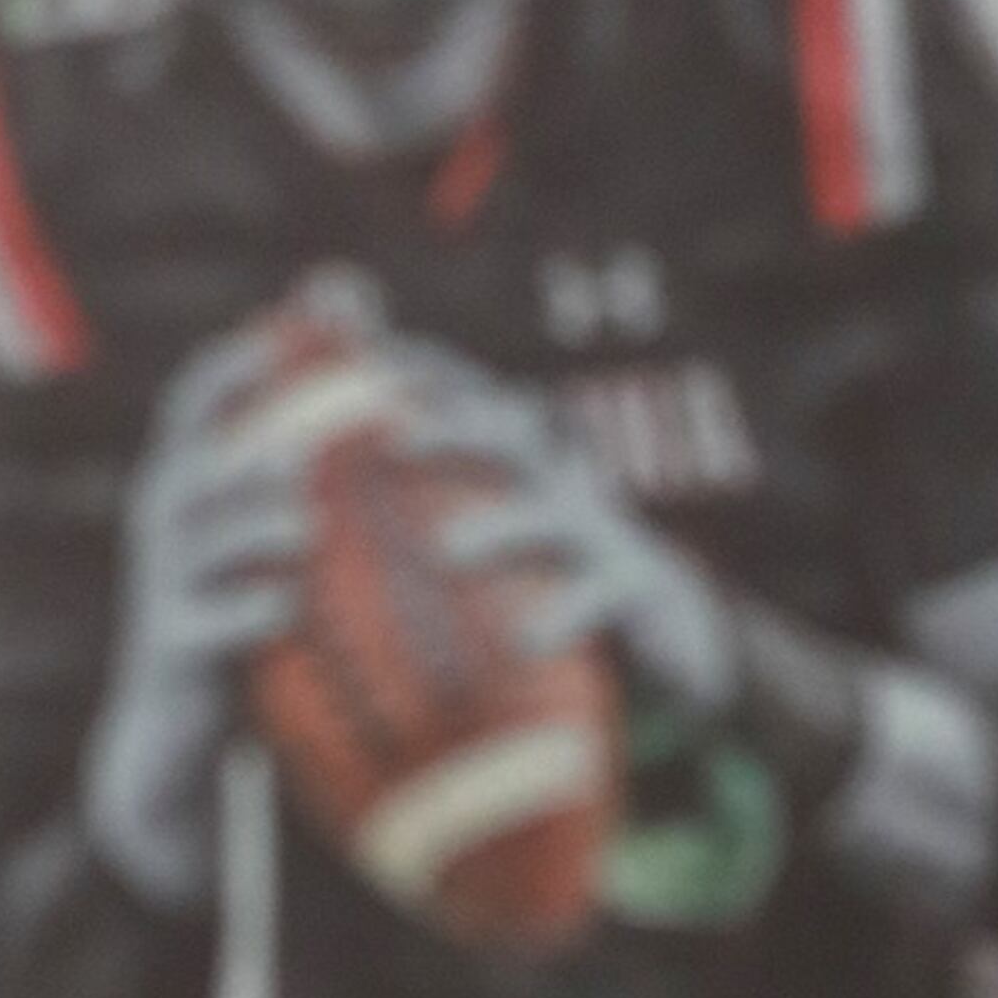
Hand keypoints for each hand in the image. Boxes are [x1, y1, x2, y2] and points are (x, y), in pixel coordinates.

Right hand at [81, 312, 319, 910]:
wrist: (180, 729)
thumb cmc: (249, 605)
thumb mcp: (272, 530)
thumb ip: (310, 449)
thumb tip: (361, 333)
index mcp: (189, 477)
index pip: (195, 397)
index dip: (236, 362)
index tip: (294, 342)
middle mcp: (163, 518)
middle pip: (196, 457)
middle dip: (250, 441)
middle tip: (313, 434)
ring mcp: (159, 582)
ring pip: (196, 534)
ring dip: (252, 524)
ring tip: (306, 526)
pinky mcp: (167, 643)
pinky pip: (204, 620)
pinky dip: (247, 610)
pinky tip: (288, 609)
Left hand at [381, 338, 738, 722]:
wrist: (680, 631)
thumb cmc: (564, 582)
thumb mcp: (510, 540)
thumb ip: (431, 521)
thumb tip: (317, 524)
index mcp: (528, 466)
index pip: (479, 402)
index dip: (435, 371)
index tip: (375, 354)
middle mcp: (566, 486)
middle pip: (513, 438)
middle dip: (458, 430)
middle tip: (396, 443)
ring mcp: (605, 533)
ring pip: (551, 515)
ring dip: (500, 527)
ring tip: (448, 553)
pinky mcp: (640, 586)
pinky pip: (601, 594)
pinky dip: (564, 613)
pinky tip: (526, 642)